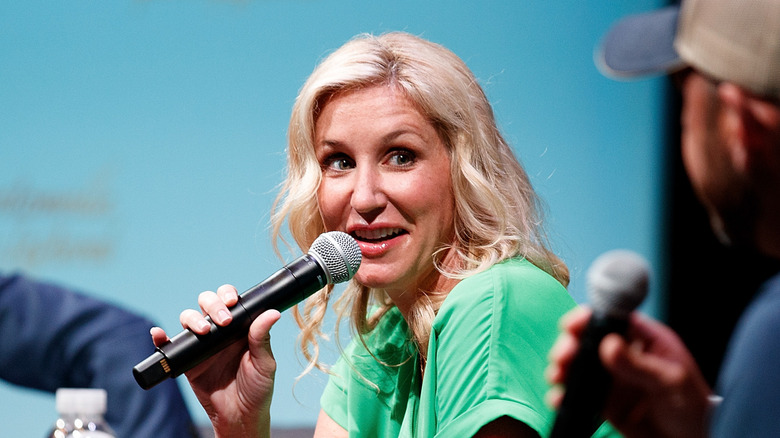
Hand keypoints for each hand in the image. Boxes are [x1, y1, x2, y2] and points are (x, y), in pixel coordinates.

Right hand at [151, 285, 280, 437]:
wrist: (239, 416)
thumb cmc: (257, 389)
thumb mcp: (264, 363)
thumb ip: (263, 338)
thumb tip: (273, 312)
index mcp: (240, 327)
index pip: (230, 300)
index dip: (228, 295)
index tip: (232, 302)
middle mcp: (219, 331)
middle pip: (207, 303)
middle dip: (212, 304)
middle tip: (222, 321)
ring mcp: (202, 344)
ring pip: (189, 318)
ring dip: (192, 319)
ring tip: (202, 331)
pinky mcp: (187, 360)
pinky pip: (171, 345)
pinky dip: (161, 337)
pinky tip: (159, 335)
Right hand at [546, 307, 712, 437]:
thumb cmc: (693, 408)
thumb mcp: (671, 382)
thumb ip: (640, 365)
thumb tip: (608, 344)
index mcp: (644, 340)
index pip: (612, 319)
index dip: (590, 317)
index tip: (574, 323)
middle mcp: (624, 355)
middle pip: (588, 340)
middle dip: (570, 344)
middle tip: (564, 356)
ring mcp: (611, 379)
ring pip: (578, 365)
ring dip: (562, 367)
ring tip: (558, 375)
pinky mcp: (603, 402)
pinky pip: (577, 394)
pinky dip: (564, 394)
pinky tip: (559, 397)